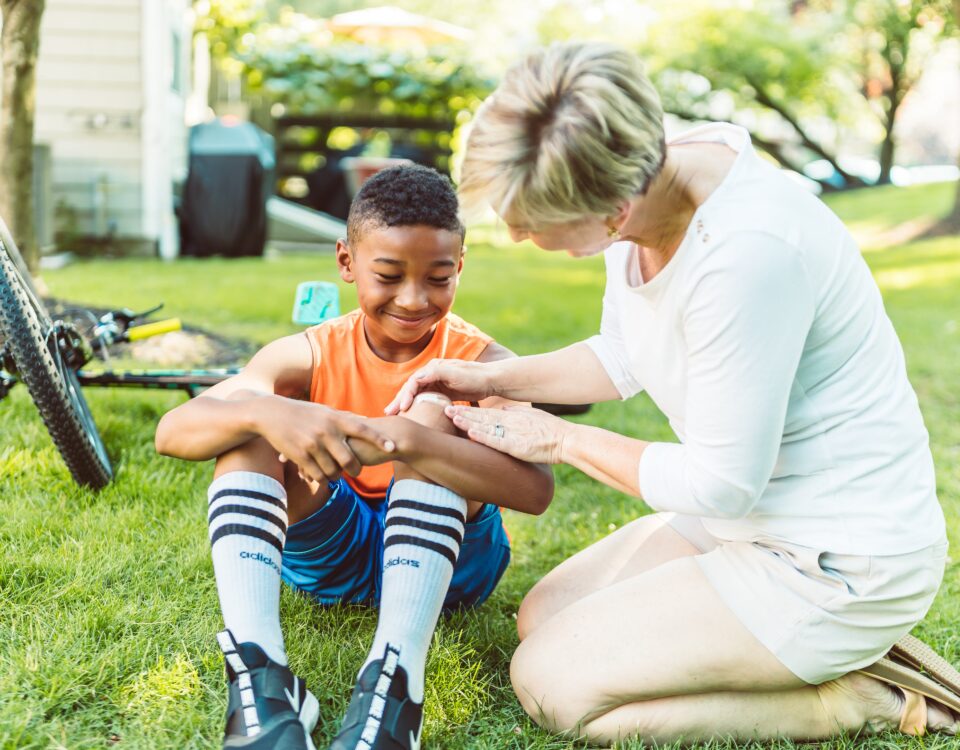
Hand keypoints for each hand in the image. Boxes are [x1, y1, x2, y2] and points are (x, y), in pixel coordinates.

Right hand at [257, 397, 394, 483]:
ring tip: (336, 475)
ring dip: (336, 476)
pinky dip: (322, 478)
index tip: (393, 447)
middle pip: (349, 459)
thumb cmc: (302, 412)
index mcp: (335, 418)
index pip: (363, 430)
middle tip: (357, 472)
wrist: (271, 414)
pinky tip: (322, 476)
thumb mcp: (324, 410)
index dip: (379, 440)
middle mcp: (326, 431)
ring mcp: (313, 444)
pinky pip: (317, 475)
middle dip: (355, 470)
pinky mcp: (300, 455)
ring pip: (333, 471)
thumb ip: (345, 418)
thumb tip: (367, 421)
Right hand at [385, 359, 497, 414]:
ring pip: (416, 395)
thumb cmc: (474, 376)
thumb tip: (416, 377)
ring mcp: (436, 383)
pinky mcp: (442, 392)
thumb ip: (436, 372)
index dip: (406, 394)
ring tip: (394, 416)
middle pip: (411, 388)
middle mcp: (431, 374)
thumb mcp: (455, 373)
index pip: (413, 382)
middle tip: (388, 413)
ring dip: (405, 404)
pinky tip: (411, 416)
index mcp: (433, 368)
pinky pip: (425, 400)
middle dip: (399, 400)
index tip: (403, 408)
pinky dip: (416, 407)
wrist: (491, 380)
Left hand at [445, 404, 569, 463]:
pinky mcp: (516, 446)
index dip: (467, 411)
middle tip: (443, 409)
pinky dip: (483, 437)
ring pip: (485, 427)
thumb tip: (502, 409)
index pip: (484, 414)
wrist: (566, 439)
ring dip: (467, 423)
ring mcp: (511, 434)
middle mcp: (508, 423)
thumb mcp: (530, 416)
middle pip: (480, 418)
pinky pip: (496, 441)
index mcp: (511, 417)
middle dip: (461, 415)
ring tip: (452, 418)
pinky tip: (470, 433)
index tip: (452, 409)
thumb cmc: (550, 430)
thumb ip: (514, 413)